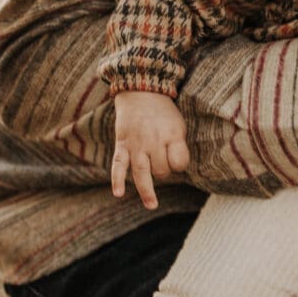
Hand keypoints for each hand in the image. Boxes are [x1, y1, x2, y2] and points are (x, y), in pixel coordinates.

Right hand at [110, 90, 189, 210]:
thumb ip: (177, 146)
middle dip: (164, 172)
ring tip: (151, 205)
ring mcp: (136, 145)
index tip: (177, 159)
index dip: (180, 164)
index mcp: (172, 135)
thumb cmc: (163, 112)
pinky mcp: (122, 145)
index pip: (180, 162)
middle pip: (162, 170)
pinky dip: (117, 180)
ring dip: (147, 191)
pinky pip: (118, 165)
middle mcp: (154, 141)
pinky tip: (118, 193)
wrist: (140, 91)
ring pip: (142, 173)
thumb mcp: (178, 124)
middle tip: (162, 161)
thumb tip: (176, 169)